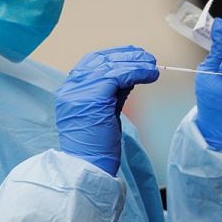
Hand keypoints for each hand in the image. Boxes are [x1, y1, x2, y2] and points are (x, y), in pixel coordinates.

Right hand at [56, 46, 158, 175]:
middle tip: (147, 57)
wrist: (88, 167)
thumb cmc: (96, 147)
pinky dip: (137, 72)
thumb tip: (130, 76)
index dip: (113, 56)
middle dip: (126, 56)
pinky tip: (150, 75)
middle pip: (101, 60)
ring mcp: (80, 92)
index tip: (132, 54)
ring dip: (136, 63)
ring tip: (152, 66)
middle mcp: (71, 88)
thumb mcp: (102, 112)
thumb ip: (111, 93)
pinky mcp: (94, 97)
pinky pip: (119, 75)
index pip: (91, 63)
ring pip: (111, 66)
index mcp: (70, 92)